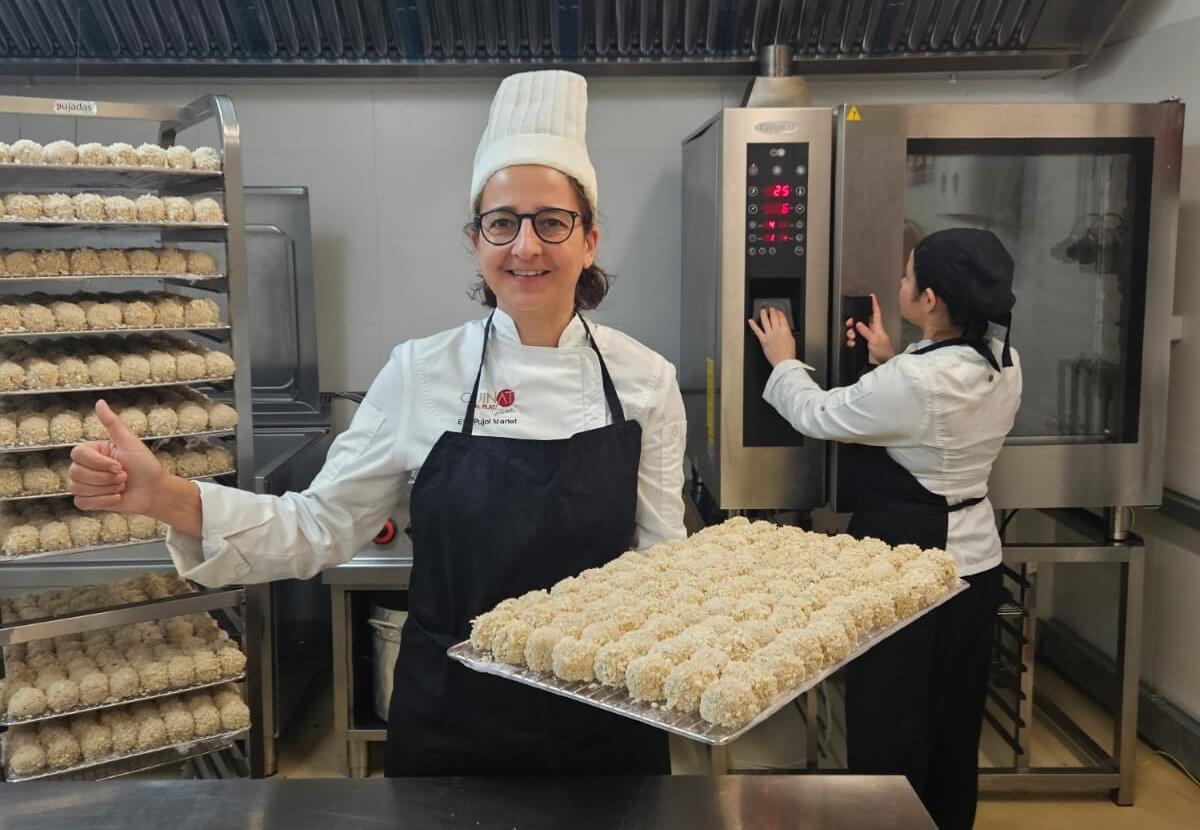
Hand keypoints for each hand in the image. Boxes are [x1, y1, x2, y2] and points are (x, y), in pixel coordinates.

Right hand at [69, 400, 164, 514]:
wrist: (154, 490)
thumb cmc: (144, 464)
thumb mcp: (130, 442)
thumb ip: (112, 423)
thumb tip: (100, 402)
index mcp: (92, 451)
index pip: (77, 455)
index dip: (99, 463)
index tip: (119, 465)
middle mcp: (85, 466)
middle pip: (76, 473)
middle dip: (105, 478)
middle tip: (124, 476)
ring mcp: (85, 484)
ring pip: (79, 488)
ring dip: (106, 490)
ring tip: (122, 485)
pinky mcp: (88, 500)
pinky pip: (81, 503)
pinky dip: (102, 502)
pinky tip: (116, 497)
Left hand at [748, 307, 796, 367]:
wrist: (784, 362)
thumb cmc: (788, 354)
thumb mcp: (792, 340)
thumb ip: (787, 333)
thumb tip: (784, 329)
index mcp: (786, 330)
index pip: (782, 318)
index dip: (780, 313)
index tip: (778, 311)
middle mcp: (777, 331)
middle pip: (774, 317)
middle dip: (772, 311)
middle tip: (771, 308)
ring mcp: (769, 335)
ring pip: (765, 321)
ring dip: (763, 314)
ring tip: (762, 310)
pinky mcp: (763, 340)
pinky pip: (757, 331)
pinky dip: (753, 325)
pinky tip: (750, 321)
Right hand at [845, 294, 894, 364]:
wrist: (884, 362)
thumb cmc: (884, 351)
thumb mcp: (875, 339)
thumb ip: (866, 331)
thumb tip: (859, 324)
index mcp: (877, 326)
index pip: (875, 312)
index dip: (873, 304)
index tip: (871, 296)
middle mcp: (872, 330)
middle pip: (861, 320)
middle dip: (854, 321)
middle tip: (850, 323)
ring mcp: (868, 336)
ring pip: (856, 330)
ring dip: (851, 333)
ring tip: (852, 336)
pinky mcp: (864, 343)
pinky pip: (855, 339)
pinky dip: (851, 341)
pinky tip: (853, 343)